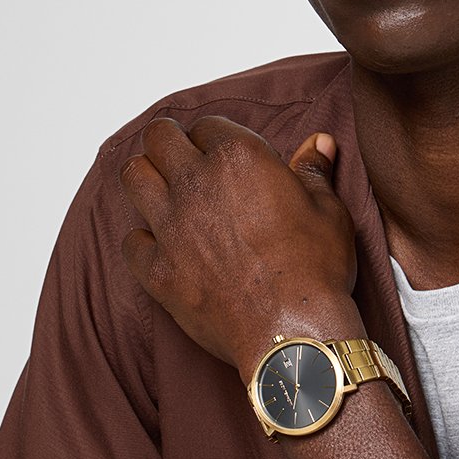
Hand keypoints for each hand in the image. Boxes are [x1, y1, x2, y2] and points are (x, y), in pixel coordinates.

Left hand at [119, 116, 361, 380]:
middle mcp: (196, 183)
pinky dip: (143, 239)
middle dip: (169, 141)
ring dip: (147, 177)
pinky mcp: (157, 269)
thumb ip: (314, 170)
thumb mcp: (329, 211)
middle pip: (159, 138)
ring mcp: (171, 226)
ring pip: (133, 178)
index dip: (214, 135)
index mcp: (239, 157)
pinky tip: (161, 244)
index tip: (220, 149)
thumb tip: (318, 142)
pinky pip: (130, 240)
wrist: (293, 332)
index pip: (207, 125)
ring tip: (164, 188)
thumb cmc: (316, 269)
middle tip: (181, 155)